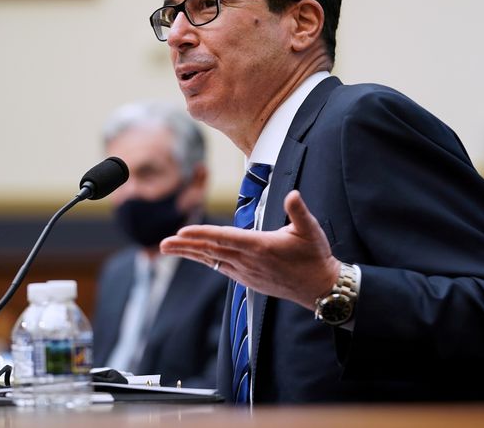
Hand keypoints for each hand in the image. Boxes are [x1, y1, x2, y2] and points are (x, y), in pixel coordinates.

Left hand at [160, 190, 340, 309]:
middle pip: (211, 252)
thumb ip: (299, 210)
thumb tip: (292, 195)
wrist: (320, 288)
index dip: (202, 234)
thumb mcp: (310, 230)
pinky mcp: (249, 280)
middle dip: (185, 246)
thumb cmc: (315, 257)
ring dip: (190, 254)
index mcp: (261, 247)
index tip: (182, 232)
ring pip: (213, 260)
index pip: (225, 238)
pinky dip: (206, 260)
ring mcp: (247, 273)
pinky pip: (222, 268)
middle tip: (162, 243)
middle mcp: (249, 262)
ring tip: (168, 249)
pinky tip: (197, 256)